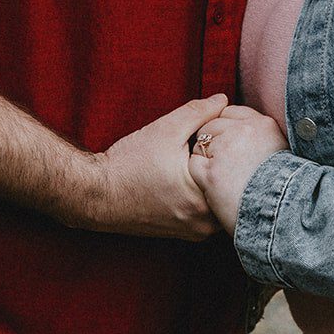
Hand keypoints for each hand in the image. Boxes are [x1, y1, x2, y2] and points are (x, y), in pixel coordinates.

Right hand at [89, 94, 228, 239]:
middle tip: (217, 144)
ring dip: (216, 181)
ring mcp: (195, 231)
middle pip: (231, 187)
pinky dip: (205, 194)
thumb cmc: (128, 164)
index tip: (224, 133)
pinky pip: (207, 211)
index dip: (234, 146)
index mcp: (203, 199)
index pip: (237, 169)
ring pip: (220, 200)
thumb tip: (223, 100)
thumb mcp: (166, 129)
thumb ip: (199, 112)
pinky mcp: (185, 233)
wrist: (96, 194)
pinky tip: (191, 177)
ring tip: (203, 160)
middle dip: (228, 165)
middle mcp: (204, 223)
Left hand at [188, 105, 289, 233]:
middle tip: (226, 164)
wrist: (282, 215)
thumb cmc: (284, 187)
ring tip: (224, 177)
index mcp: (263, 124)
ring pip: (201, 143)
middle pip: (213, 125)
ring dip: (206, 158)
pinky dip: (199, 174)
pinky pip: (195, 164)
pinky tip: (214, 186)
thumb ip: (261, 135)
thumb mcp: (279, 151)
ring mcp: (226, 150)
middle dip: (213, 142)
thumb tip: (246, 129)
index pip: (231, 112)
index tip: (231, 145)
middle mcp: (243, 131)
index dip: (226, 129)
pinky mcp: (212, 172)